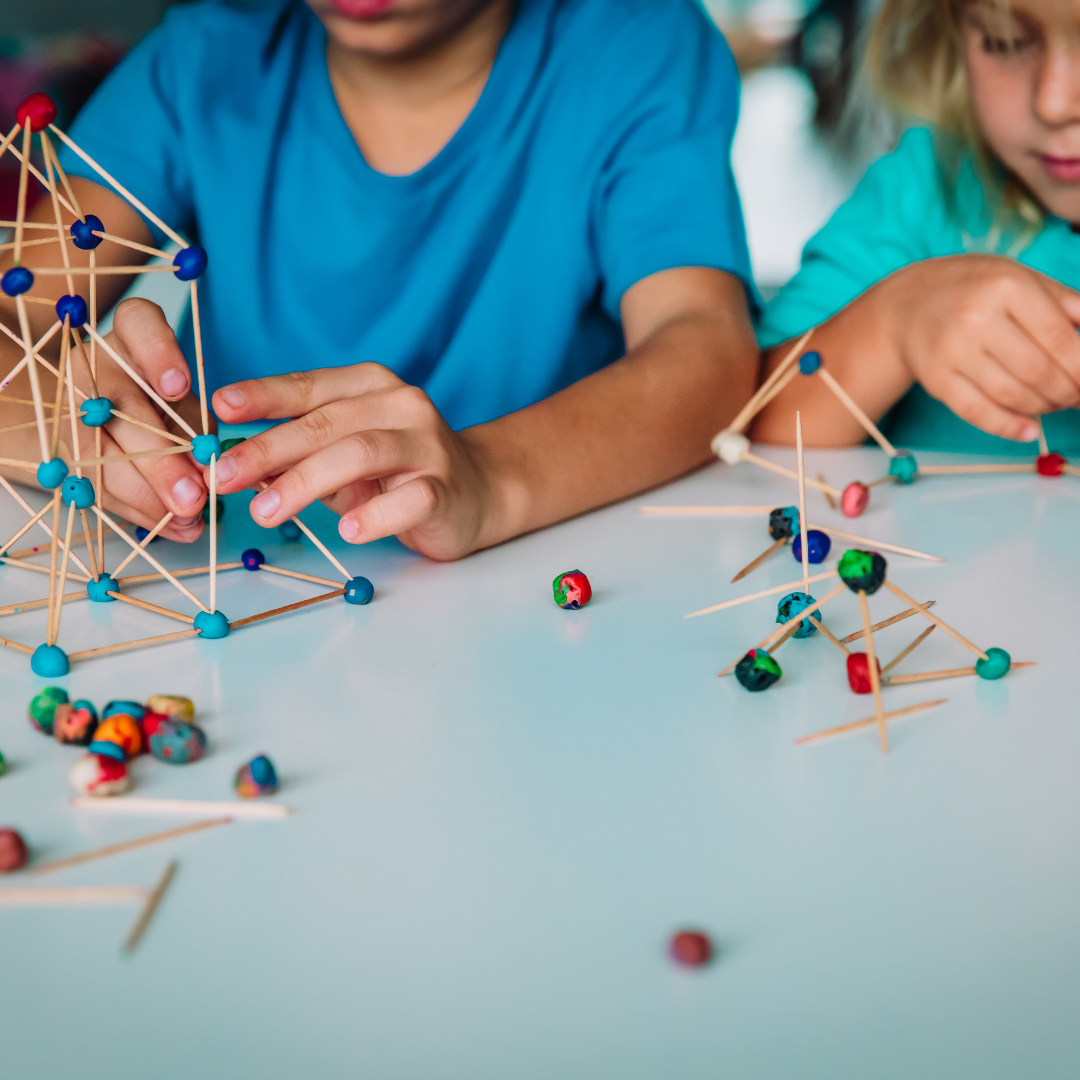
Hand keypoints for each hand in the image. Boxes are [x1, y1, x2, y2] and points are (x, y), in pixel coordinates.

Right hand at [68, 298, 207, 539]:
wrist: (85, 414)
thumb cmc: (157, 403)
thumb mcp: (184, 404)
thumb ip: (198, 430)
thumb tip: (211, 476)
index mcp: (132, 338)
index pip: (138, 323)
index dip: (159, 353)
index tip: (179, 387)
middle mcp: (95, 366)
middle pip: (123, 409)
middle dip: (162, 460)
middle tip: (194, 496)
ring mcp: (71, 407)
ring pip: (105, 456)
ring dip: (151, 496)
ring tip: (190, 519)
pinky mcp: (62, 449)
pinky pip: (99, 486)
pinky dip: (140, 511)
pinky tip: (175, 526)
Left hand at [210, 364, 496, 560]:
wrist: (479, 492)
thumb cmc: (398, 473)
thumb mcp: (344, 456)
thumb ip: (299, 454)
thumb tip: (237, 464)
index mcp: (371, 387)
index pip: (310, 387)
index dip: (263, 396)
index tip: (220, 409)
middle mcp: (401, 406)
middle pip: (328, 423)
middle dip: (270, 449)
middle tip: (226, 476)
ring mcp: (427, 445)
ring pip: (362, 454)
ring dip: (307, 482)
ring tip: (266, 510)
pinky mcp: (446, 488)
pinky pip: (410, 498)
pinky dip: (376, 515)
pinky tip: (349, 531)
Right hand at [881, 254, 1079, 440]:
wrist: (908, 305)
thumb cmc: (973, 290)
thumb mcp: (1019, 277)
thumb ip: (1062, 302)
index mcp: (1006, 286)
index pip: (1060, 339)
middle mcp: (976, 318)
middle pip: (1038, 372)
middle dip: (1068, 392)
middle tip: (1075, 397)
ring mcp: (952, 352)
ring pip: (1012, 396)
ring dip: (1043, 408)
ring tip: (1052, 404)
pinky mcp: (936, 379)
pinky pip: (978, 413)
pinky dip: (1009, 427)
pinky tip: (1028, 429)